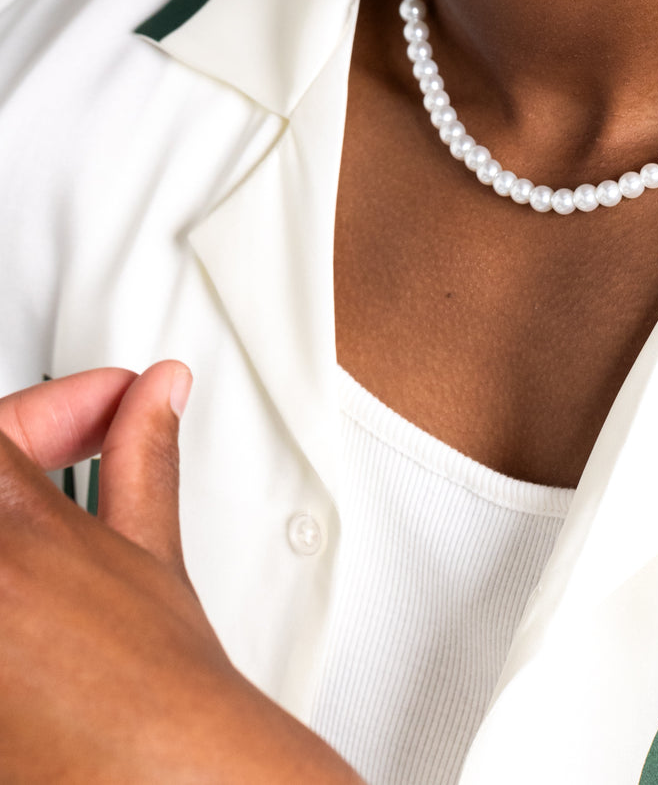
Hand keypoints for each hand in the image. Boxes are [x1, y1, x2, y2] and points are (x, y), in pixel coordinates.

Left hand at [0, 365, 363, 783]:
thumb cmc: (157, 691)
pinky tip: (26, 604)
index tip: (90, 411)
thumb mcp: (149, 552)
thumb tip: (156, 396)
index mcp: (14, 527)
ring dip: (6, 521)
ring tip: (44, 544)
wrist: (157, 776)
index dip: (49, 409)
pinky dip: (4, 592)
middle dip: (22, 453)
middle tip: (59, 458)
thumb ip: (141, 457)